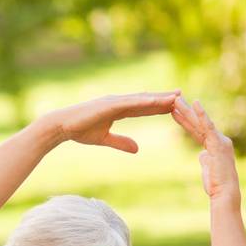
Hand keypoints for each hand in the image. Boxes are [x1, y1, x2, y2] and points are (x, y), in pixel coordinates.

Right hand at [46, 91, 181, 152]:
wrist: (62, 126)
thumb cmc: (80, 130)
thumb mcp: (105, 139)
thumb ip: (121, 143)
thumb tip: (137, 149)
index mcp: (118, 110)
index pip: (143, 109)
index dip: (158, 107)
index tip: (174, 107)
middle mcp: (118, 102)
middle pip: (146, 101)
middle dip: (163, 99)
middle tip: (182, 96)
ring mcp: (114, 101)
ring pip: (141, 99)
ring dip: (158, 97)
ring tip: (175, 96)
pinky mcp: (108, 104)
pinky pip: (129, 103)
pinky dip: (143, 101)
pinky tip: (155, 100)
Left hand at [171, 95, 240, 206]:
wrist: (224, 193)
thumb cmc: (216, 184)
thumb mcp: (208, 168)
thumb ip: (205, 158)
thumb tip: (202, 154)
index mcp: (215, 145)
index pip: (197, 130)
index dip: (185, 121)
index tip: (173, 112)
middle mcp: (219, 139)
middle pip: (198, 123)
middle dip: (185, 111)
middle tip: (173, 99)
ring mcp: (220, 140)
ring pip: (200, 123)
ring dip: (188, 110)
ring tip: (176, 100)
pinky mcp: (219, 143)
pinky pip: (208, 126)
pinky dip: (202, 115)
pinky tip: (195, 104)